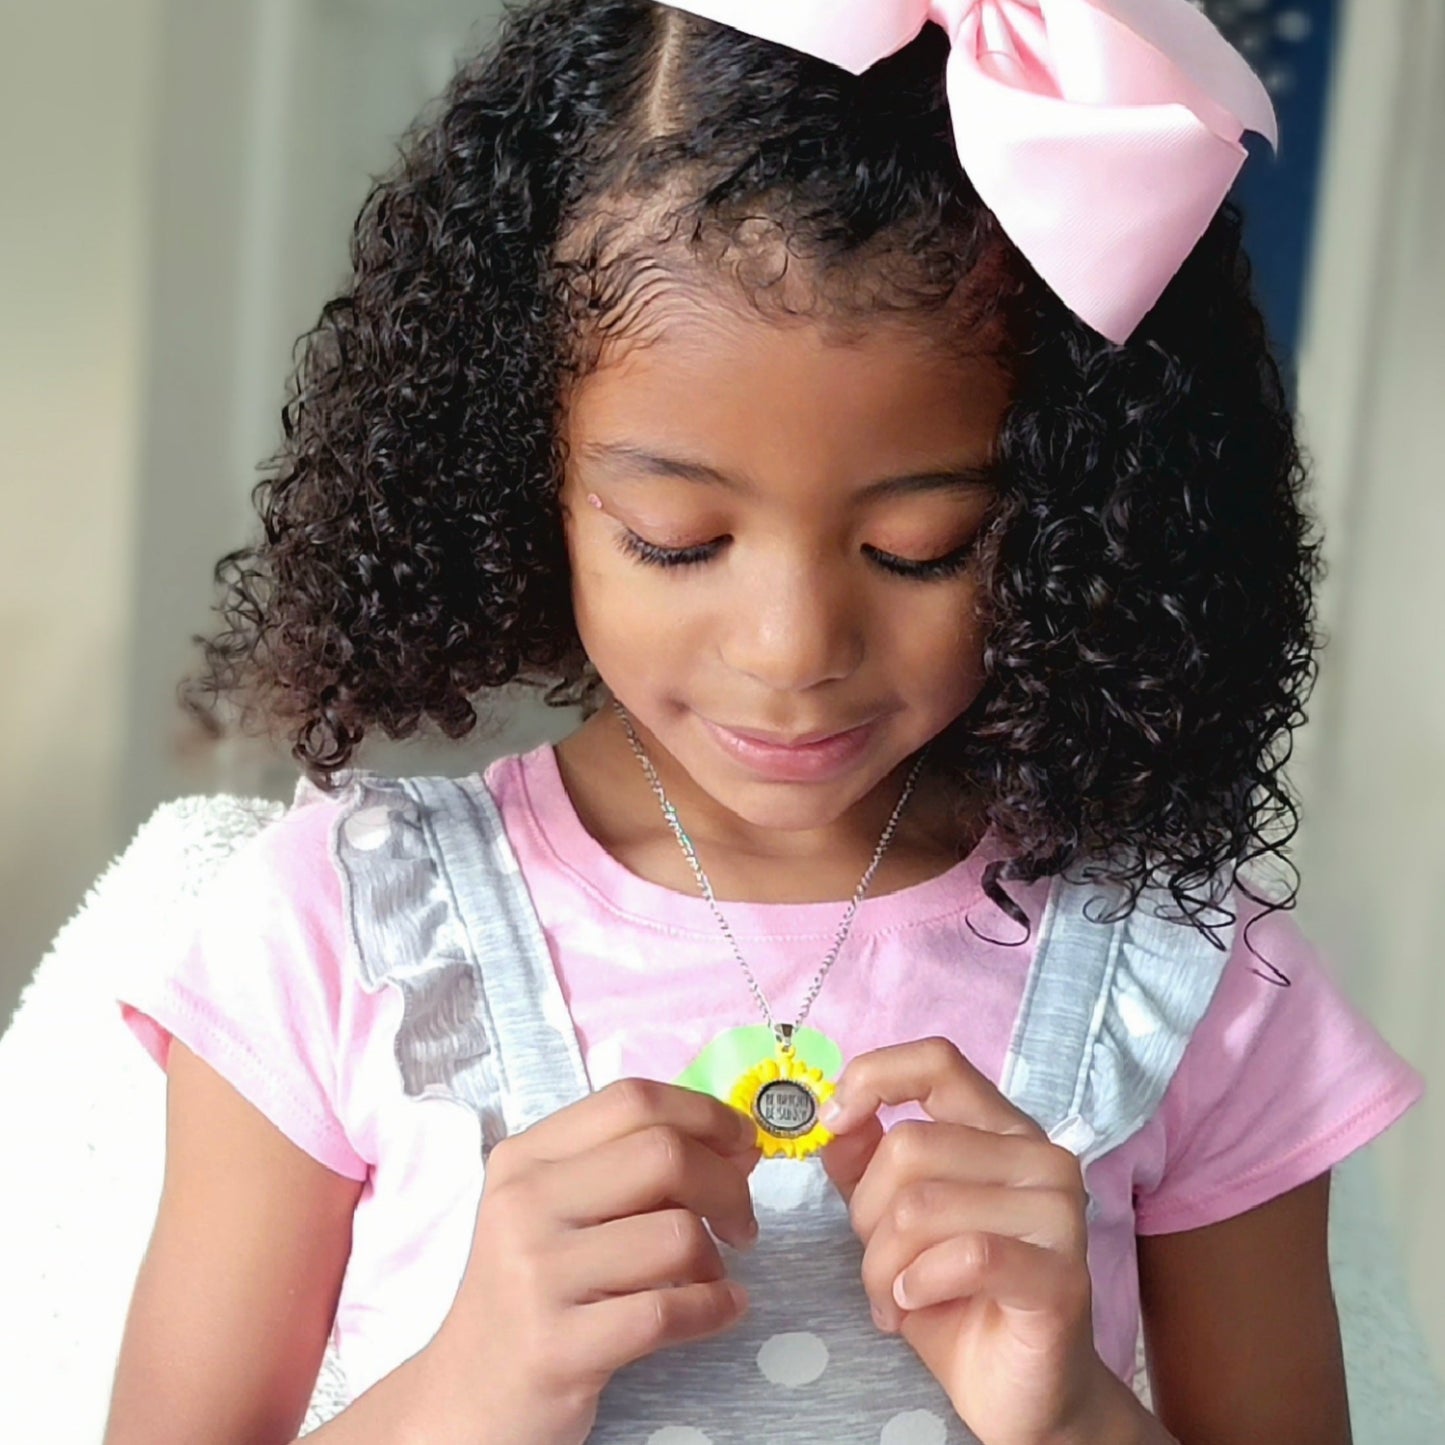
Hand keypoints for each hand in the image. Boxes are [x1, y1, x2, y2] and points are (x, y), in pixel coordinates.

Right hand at [417, 1078, 761, 1444]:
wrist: (465, 1399)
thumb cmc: (531, 1292)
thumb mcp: (559, 1211)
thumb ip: (633, 1169)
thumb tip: (737, 1144)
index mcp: (527, 1157)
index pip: (632, 1100)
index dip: (705, 1114)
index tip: (742, 1144)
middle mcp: (524, 1203)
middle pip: (663, 1155)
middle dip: (726, 1184)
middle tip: (740, 1223)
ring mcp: (536, 1275)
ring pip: (674, 1235)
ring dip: (715, 1259)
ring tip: (710, 1277)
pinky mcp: (556, 1347)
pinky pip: (666, 1312)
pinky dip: (714, 1308)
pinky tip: (722, 1309)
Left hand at [820, 1037, 1113, 1444]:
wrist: (1022, 1395)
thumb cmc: (956, 1298)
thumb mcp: (894, 1222)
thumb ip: (867, 1163)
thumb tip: (837, 1120)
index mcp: (1001, 1130)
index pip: (938, 1061)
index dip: (875, 1077)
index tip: (835, 1120)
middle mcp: (1038, 1157)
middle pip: (909, 1144)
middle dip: (866, 1214)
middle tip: (876, 1265)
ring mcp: (1058, 1213)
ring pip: (923, 1205)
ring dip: (884, 1263)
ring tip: (894, 1297)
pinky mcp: (1061, 1275)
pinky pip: (965, 1255)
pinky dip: (920, 1283)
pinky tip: (916, 1303)